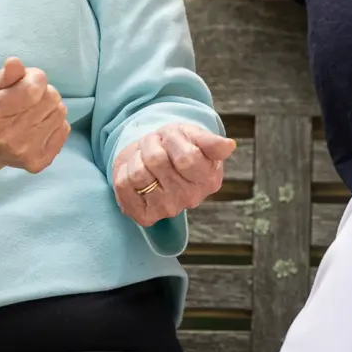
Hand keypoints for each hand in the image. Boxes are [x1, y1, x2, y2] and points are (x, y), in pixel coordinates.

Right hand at [0, 57, 69, 174]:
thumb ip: (3, 76)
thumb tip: (16, 63)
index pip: (34, 88)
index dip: (33, 77)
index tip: (22, 81)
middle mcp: (8, 136)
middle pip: (51, 97)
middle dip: (41, 91)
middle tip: (24, 97)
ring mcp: (25, 152)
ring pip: (60, 112)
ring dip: (48, 107)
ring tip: (29, 112)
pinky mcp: (38, 161)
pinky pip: (64, 128)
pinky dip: (53, 123)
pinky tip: (35, 126)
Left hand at [112, 124, 235, 226]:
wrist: (155, 156)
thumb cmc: (179, 145)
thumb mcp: (195, 136)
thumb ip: (212, 142)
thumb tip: (229, 146)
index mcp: (209, 179)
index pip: (187, 158)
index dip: (172, 140)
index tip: (170, 135)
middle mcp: (190, 199)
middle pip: (157, 162)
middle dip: (151, 145)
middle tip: (156, 145)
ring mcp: (166, 210)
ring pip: (137, 174)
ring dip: (136, 157)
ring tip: (145, 158)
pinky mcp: (144, 216)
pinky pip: (122, 186)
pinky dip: (124, 171)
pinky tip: (135, 173)